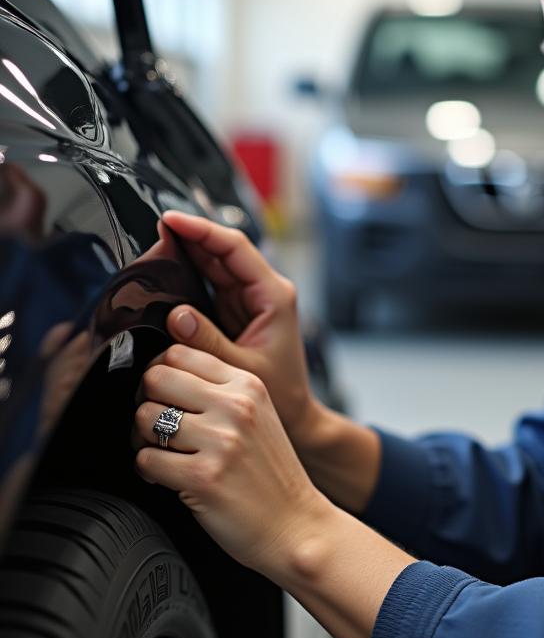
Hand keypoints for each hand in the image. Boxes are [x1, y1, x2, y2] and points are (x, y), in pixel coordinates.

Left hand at [132, 344, 330, 574]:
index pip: (179, 353)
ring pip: (144, 418)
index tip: (166, 399)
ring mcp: (221, 441)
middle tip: (159, 428)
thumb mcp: (258, 416)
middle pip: (155, 378)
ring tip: (169, 455)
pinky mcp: (203, 477)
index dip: (162, 376)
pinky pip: (145, 460)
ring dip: (146, 440)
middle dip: (149, 403)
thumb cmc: (271, 475)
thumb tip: (157, 375)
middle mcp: (236, 406)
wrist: (297, 526)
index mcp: (248, 385)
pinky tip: (172, 480)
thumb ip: (218, 391)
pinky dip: (151, 473)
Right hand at [159, 210, 318, 437]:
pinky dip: (188, 277)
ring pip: (214, 265)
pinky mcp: (236, 313)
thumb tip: (177, 314)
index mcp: (273, 296)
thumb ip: (209, 342)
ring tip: (155, 245)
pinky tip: (166, 272)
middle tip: (154, 229)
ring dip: (188, 253)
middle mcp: (264, 292)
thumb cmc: (280, 395)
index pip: (235, 248)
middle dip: (190, 236)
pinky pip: (210, 286)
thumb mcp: (242, 369)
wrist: (295, 417)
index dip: (202, 230)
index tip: (171, 221)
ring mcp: (250, 301)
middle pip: (222, 251)